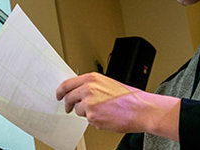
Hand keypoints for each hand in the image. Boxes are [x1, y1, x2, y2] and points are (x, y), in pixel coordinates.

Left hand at [56, 72, 179, 139]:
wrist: (141, 109)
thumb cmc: (129, 98)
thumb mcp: (107, 84)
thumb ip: (91, 86)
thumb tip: (79, 91)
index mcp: (92, 79)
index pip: (67, 84)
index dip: (60, 91)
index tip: (58, 95)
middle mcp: (88, 89)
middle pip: (68, 98)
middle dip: (69, 105)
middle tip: (70, 108)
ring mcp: (89, 103)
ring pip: (78, 110)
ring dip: (86, 113)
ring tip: (102, 111)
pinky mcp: (92, 116)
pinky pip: (88, 120)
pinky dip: (95, 120)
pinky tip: (106, 117)